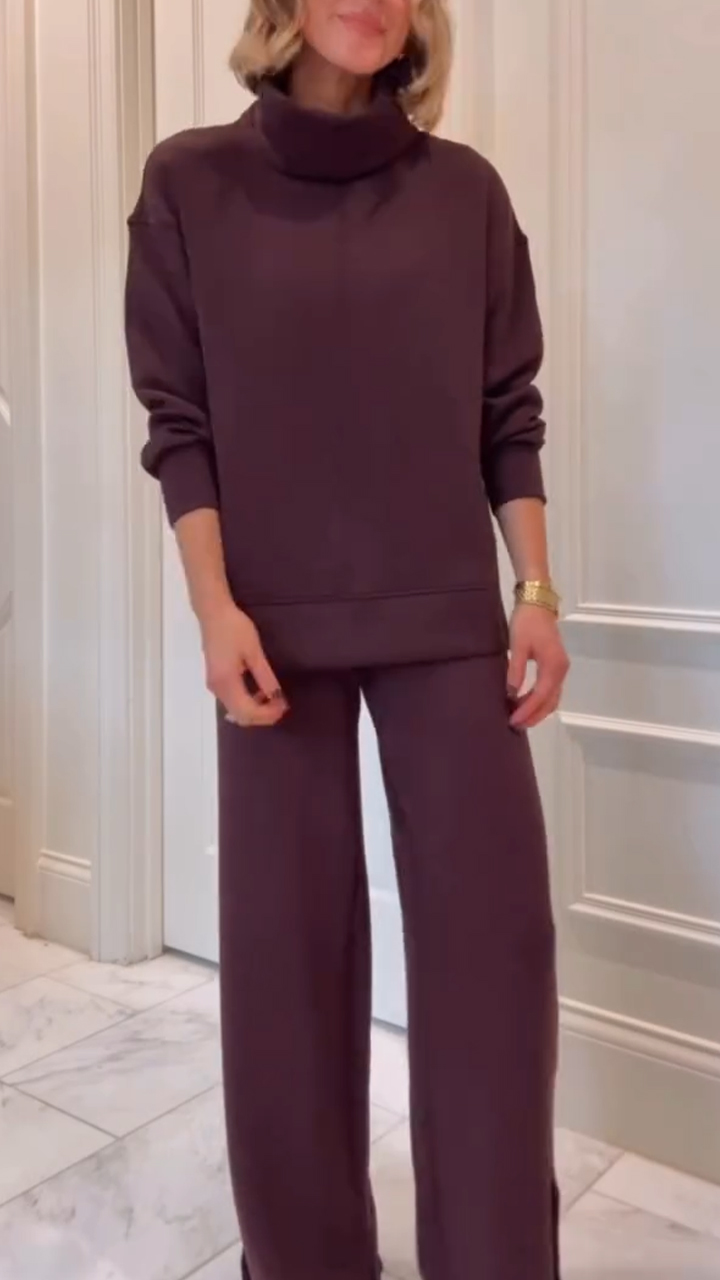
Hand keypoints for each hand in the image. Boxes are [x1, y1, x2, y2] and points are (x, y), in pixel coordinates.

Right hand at [201, 602, 288, 727]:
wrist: (213, 613)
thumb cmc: (234, 628)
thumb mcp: (254, 651)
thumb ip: (265, 677)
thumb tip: (276, 697)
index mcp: (226, 682)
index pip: (247, 711)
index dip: (267, 715)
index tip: (283, 706)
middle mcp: (217, 689)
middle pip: (240, 716)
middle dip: (262, 716)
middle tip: (281, 706)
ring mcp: (214, 685)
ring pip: (235, 711)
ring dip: (255, 711)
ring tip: (274, 701)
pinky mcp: (215, 680)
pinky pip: (232, 702)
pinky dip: (247, 704)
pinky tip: (260, 694)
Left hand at [507, 604, 569, 730]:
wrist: (537, 603)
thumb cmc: (526, 622)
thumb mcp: (518, 646)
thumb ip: (516, 671)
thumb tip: (511, 694)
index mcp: (553, 666)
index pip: (540, 696)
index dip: (527, 711)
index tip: (512, 720)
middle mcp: (561, 670)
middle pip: (550, 702)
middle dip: (533, 716)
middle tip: (515, 725)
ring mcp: (560, 669)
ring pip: (552, 698)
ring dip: (537, 710)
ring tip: (519, 718)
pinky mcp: (556, 666)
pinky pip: (550, 691)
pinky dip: (539, 701)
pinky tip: (525, 704)